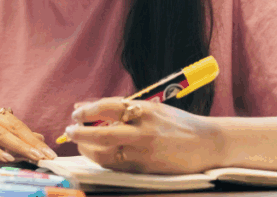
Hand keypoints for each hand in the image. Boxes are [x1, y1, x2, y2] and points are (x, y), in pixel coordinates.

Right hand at [0, 99, 57, 162]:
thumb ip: (1, 131)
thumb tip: (34, 137)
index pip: (16, 122)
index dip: (33, 136)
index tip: (49, 151)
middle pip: (11, 127)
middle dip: (32, 143)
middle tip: (48, 157)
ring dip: (19, 146)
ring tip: (34, 158)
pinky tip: (6, 158)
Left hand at [64, 97, 224, 173]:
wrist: (207, 144)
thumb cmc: (177, 123)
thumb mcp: (152, 109)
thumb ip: (122, 108)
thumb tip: (88, 107)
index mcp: (146, 111)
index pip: (108, 107)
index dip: (87, 110)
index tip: (76, 113)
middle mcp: (144, 131)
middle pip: (101, 133)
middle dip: (80, 132)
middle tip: (69, 130)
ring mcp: (144, 152)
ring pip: (105, 153)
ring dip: (87, 149)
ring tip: (81, 144)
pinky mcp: (145, 169)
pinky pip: (116, 166)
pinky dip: (102, 160)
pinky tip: (97, 154)